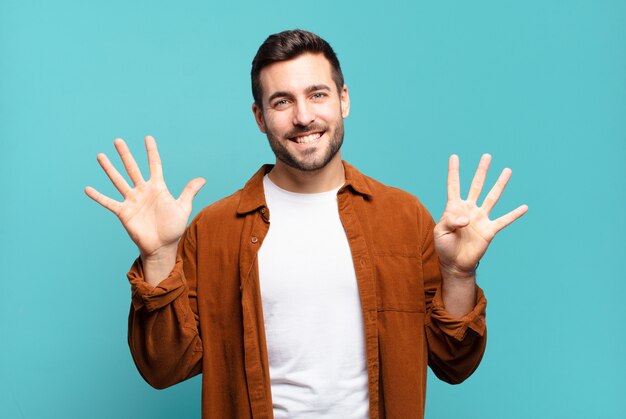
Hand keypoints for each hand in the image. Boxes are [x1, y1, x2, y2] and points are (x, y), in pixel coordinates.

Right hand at [85, 136, 205, 258]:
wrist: (162, 246)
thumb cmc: (173, 227)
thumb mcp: (183, 208)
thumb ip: (189, 192)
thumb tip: (202, 179)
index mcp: (157, 188)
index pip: (154, 165)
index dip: (151, 152)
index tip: (148, 138)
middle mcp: (143, 191)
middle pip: (132, 169)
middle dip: (125, 155)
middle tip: (118, 140)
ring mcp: (132, 201)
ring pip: (118, 181)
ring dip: (109, 169)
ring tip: (100, 156)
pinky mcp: (124, 213)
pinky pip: (109, 203)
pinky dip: (98, 196)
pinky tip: (87, 188)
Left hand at [434, 154, 527, 277]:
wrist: (455, 263)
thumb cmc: (444, 246)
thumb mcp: (440, 232)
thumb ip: (449, 221)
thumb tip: (467, 218)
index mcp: (454, 208)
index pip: (454, 185)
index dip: (454, 172)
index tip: (454, 157)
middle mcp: (469, 209)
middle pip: (476, 186)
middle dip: (481, 171)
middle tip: (487, 156)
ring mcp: (480, 218)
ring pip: (492, 197)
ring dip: (500, 184)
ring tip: (507, 171)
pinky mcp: (489, 230)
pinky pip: (504, 220)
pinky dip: (514, 214)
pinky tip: (524, 207)